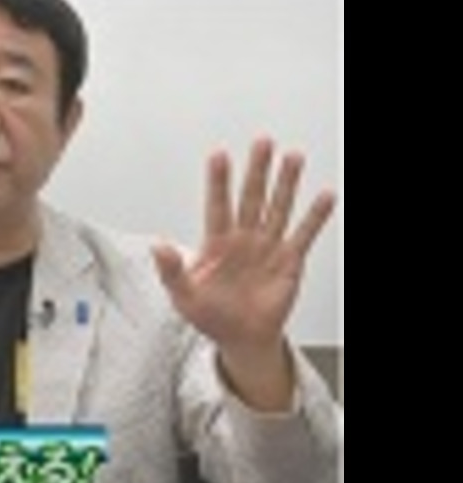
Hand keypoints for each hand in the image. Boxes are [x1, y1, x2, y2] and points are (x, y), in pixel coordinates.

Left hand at [151, 137, 334, 407]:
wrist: (241, 339)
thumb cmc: (211, 316)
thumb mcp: (182, 296)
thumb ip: (171, 271)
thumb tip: (157, 246)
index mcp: (215, 244)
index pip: (217, 205)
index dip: (218, 181)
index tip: (219, 155)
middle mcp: (243, 239)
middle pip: (251, 197)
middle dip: (257, 170)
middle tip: (262, 142)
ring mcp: (267, 247)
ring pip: (277, 208)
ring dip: (286, 183)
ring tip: (293, 157)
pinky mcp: (289, 261)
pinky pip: (304, 235)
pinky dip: (315, 217)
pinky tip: (324, 196)